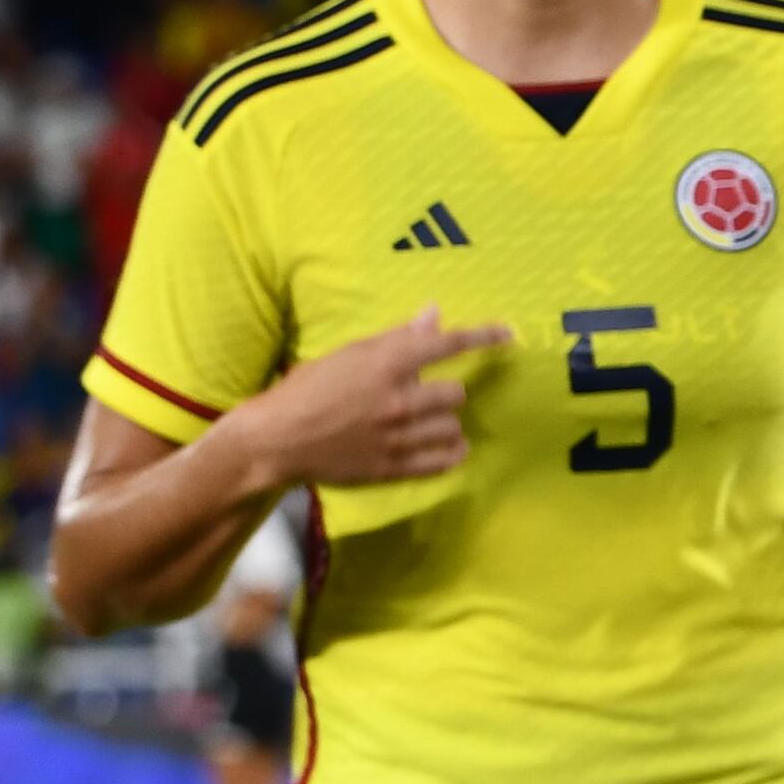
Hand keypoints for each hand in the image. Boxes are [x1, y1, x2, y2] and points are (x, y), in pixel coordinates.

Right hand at [233, 308, 506, 488]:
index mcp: (386, 364)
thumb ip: (396, 338)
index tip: (507, 335)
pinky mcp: (393, 468)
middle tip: (424, 395)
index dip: (482, 337)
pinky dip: (450, 453)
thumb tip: (434, 315)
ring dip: (445, 424)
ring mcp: (397, 437)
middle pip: (455, 394)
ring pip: (452, 429)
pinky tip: (447, 448)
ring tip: (425, 423)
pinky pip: (442, 462)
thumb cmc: (308, 389)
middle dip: (444, 392)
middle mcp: (397, 400)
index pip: (447, 345)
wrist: (275, 438)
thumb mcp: (349, 354)